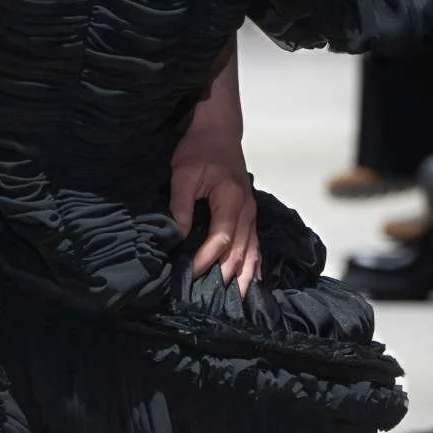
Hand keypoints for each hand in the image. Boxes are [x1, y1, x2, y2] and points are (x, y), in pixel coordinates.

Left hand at [169, 89, 260, 292]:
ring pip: (252, 251)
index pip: (221, 239)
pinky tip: (251, 281)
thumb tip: (177, 236)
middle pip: (241, 251)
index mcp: (231, 199)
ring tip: (237, 301)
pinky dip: (253, 264)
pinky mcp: (249, 214)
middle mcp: (246, 210)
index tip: (193, 273)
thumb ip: (181, 205)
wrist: (218, 131)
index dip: (208, 259)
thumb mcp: (183, 174)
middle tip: (216, 301)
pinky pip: (255, 244)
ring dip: (244, 276)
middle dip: (228, 276)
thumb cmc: (198, 150)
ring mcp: (251, 213)